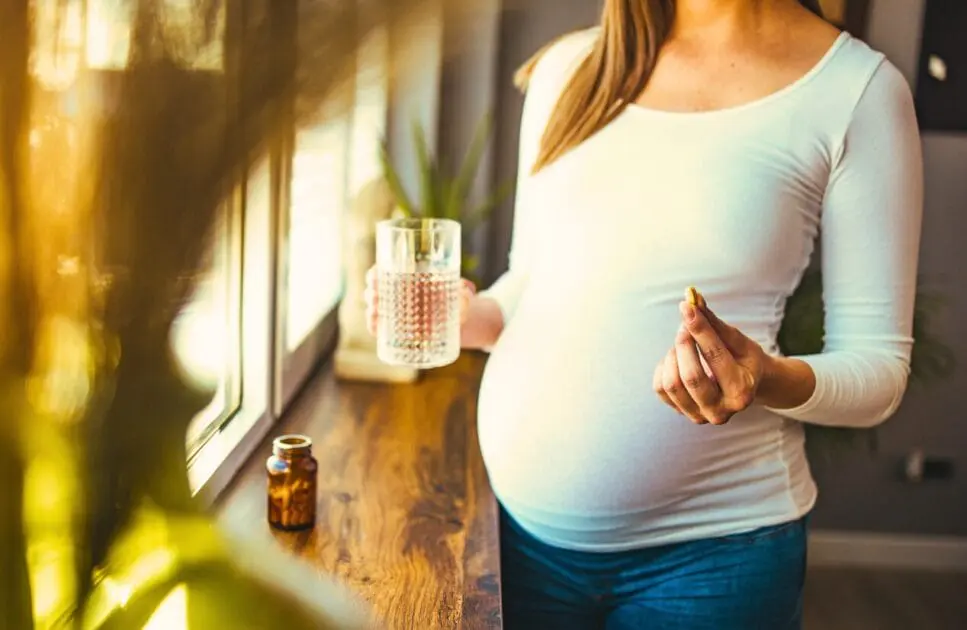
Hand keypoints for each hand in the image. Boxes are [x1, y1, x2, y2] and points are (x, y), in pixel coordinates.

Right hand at [364, 266, 475, 335]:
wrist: (460, 322)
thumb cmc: (456, 300)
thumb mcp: (463, 294)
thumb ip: (466, 291)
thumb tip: (466, 288)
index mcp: (405, 280)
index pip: (381, 273)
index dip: (374, 274)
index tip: (376, 274)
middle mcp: (396, 296)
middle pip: (374, 291)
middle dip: (371, 292)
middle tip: (377, 295)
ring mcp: (395, 315)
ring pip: (374, 310)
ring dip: (371, 310)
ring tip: (376, 311)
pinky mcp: (397, 333)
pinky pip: (379, 330)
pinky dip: (374, 327)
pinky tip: (376, 327)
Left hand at [653, 299, 771, 424]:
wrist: (744, 386)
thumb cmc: (742, 359)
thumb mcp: (737, 341)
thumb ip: (715, 324)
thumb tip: (693, 299)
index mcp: (742, 391)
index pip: (715, 357)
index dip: (699, 329)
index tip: (687, 307)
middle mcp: (721, 411)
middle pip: (690, 377)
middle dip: (683, 344)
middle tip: (684, 325)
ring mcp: (700, 416)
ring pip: (671, 384)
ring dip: (673, 356)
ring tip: (684, 344)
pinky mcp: (681, 413)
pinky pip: (660, 388)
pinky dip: (664, 367)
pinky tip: (677, 360)